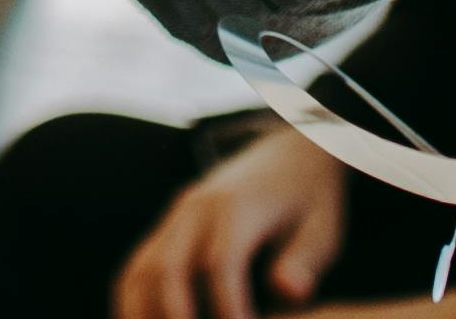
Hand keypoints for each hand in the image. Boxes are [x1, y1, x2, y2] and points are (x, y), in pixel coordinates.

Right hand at [115, 123, 343, 318]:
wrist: (287, 153)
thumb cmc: (310, 202)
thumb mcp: (322, 229)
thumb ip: (304, 262)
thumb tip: (287, 292)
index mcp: (236, 207)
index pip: (219, 265)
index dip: (228, 311)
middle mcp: (195, 208)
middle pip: (165, 267)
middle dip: (171, 318)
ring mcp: (174, 217)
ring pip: (141, 269)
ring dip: (139, 314)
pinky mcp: (167, 229)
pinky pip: (137, 268)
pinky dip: (133, 303)